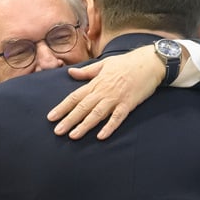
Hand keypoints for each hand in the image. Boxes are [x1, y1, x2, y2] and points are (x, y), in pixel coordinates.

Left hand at [47, 45, 163, 139]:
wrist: (149, 62)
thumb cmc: (126, 63)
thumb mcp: (104, 64)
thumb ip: (86, 72)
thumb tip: (70, 73)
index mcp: (96, 83)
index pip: (75, 97)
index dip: (62, 107)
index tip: (51, 117)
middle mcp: (103, 91)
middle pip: (82, 107)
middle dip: (69, 120)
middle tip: (57, 132)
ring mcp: (116, 98)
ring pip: (97, 114)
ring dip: (84, 125)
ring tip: (73, 136)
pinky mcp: (128, 104)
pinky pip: (117, 118)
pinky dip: (109, 127)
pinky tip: (101, 136)